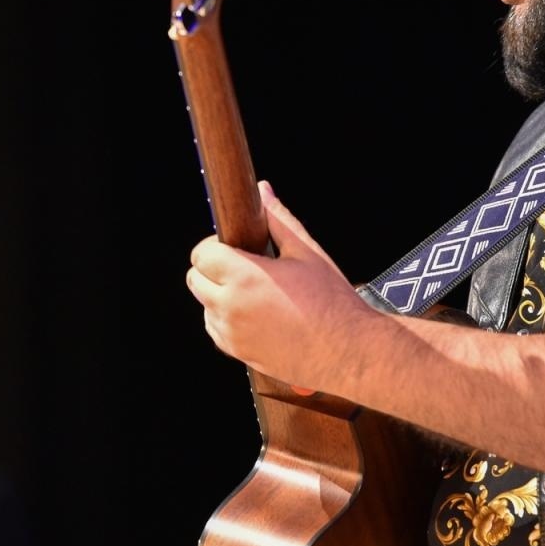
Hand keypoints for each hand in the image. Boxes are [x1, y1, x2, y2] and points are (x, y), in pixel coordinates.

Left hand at [186, 181, 377, 391]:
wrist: (349, 352)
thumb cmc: (333, 303)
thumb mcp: (307, 253)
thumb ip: (278, 220)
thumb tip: (263, 192)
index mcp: (245, 277)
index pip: (202, 254)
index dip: (215, 245)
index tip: (234, 246)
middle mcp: (231, 307)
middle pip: (195, 279)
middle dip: (212, 268)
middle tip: (242, 266)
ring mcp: (232, 334)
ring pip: (204, 305)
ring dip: (218, 294)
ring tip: (254, 292)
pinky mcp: (238, 354)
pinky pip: (215, 329)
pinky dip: (226, 319)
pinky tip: (255, 313)